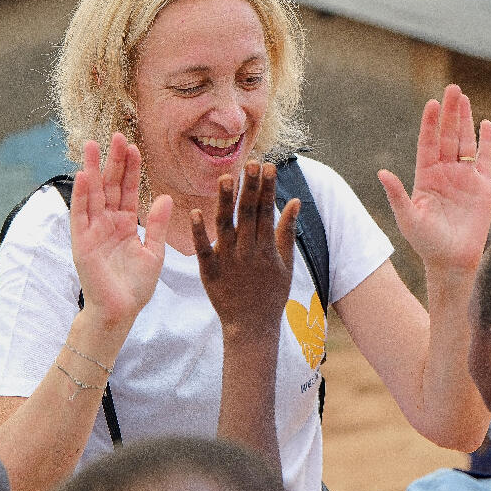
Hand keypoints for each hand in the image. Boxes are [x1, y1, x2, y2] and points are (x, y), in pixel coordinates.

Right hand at [70, 134, 171, 327]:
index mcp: (125, 224)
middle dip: (113, 161)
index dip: (131, 169)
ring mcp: (93, 231)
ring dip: (93, 170)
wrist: (120, 312)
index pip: (128, 190)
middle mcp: (107, 223)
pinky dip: (81, 195)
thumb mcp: (154, 252)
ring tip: (94, 145)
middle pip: (110, 186)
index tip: (134, 147)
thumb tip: (167, 197)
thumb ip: (158, 225)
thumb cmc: (135, 287)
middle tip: (117, 135)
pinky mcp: (81, 242)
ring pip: (93, 194)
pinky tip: (84, 175)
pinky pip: (80, 215)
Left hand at [192, 162, 299, 336]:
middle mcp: (248, 251)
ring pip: (225, 226)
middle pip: (248, 214)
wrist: (251, 327)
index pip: (267, 211)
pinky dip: (199, 232)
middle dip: (250, 187)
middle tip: (250, 163)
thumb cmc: (270, 294)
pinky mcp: (209, 272)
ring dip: (225, 201)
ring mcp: (228, 261)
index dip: (267, 188)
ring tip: (225, 177)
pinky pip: (203, 249)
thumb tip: (295, 200)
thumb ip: (288, 231)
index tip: (268, 166)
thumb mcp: (286, 263)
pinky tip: (195, 212)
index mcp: (266, 248)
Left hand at [378, 84, 490, 269]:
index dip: (430, 123)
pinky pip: (485, 158)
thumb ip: (397, 194)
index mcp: (425, 177)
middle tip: (452, 88)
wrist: (453, 260)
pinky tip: (485, 124)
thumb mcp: (408, 218)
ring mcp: (464, 178)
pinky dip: (486, 141)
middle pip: (447, 136)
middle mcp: (444, 173)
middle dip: (450, 113)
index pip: (427, 143)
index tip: (432, 104)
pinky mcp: (483, 186)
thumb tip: (381, 172)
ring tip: (464, 98)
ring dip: (465, 121)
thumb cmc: (427, 242)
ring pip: (465, 142)